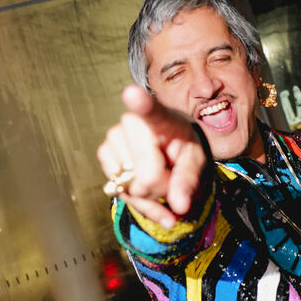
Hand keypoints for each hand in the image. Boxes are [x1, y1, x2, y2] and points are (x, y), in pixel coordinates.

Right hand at [97, 85, 207, 228]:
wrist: (169, 148)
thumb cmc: (184, 149)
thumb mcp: (196, 162)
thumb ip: (189, 181)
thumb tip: (180, 207)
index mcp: (162, 118)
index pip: (151, 111)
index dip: (140, 104)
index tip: (131, 93)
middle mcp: (132, 122)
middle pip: (148, 177)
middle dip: (163, 189)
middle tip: (172, 177)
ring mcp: (114, 136)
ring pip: (134, 189)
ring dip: (151, 196)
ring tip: (159, 180)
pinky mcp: (104, 152)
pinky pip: (121, 191)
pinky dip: (138, 201)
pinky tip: (146, 189)